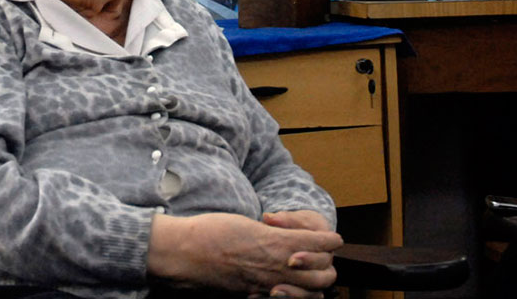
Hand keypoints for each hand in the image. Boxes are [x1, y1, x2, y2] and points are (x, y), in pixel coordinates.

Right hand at [147, 212, 341, 295]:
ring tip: (307, 274)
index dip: (329, 240)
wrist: (185, 252)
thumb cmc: (211, 232)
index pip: (321, 243)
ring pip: (312, 293)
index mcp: (277, 241)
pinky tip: (286, 285)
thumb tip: (285, 239)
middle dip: (326, 264)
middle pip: (325, 273)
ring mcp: (268, 284)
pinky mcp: (255, 294)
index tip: (331, 238)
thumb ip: (271, 234)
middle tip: (318, 256)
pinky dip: (295, 294)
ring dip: (314, 284)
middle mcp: (278, 265)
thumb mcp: (247, 225)